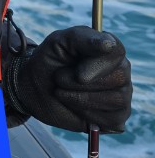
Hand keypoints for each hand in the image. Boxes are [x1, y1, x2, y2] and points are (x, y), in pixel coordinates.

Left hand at [8, 26, 132, 133]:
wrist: (36, 89)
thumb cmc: (50, 61)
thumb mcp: (58, 42)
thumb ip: (82, 38)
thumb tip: (108, 44)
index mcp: (109, 49)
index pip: (117, 52)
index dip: (98, 64)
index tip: (79, 74)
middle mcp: (121, 70)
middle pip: (118, 78)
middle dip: (80, 83)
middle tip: (59, 79)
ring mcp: (122, 94)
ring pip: (116, 100)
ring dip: (80, 98)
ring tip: (63, 92)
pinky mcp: (116, 117)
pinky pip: (112, 119)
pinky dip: (86, 114)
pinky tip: (75, 107)